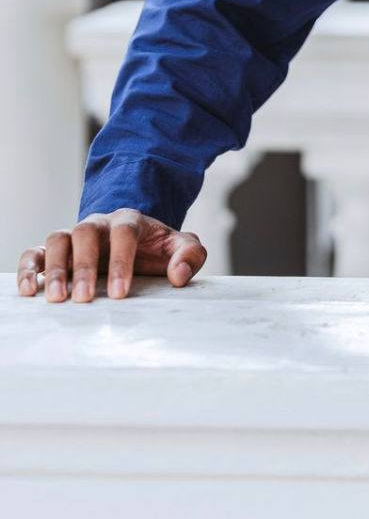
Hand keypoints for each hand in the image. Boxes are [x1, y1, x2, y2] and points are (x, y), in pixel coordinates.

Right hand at [16, 209, 206, 302]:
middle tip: (85, 299)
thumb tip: (178, 275)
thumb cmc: (158, 248)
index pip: (124, 232)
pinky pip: (36, 252)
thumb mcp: (182, 247)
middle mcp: (99, 224)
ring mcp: (75, 236)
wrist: (140, 243)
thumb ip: (190, 256)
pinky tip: (28, 291)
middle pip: (85, 232)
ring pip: (58, 239)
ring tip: (57, 299)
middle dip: (85, 266)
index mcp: (130, 220)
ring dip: (54, 268)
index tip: (120, 293)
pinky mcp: (57, 252)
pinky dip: (28, 268)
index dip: (121, 260)